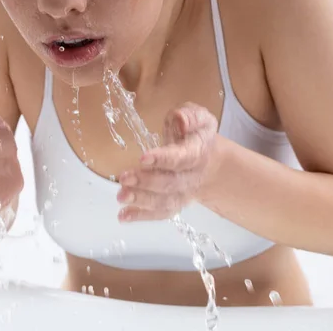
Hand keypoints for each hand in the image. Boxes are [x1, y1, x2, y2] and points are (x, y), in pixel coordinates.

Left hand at [116, 102, 218, 221]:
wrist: (211, 162)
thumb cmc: (196, 135)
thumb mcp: (199, 118)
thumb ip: (190, 116)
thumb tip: (180, 120)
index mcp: (198, 152)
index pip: (181, 158)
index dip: (163, 159)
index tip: (143, 158)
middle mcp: (192, 177)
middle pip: (171, 183)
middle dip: (147, 182)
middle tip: (124, 178)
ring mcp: (183, 193)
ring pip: (165, 201)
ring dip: (142, 201)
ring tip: (121, 197)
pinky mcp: (173, 203)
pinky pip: (160, 213)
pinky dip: (142, 216)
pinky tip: (123, 216)